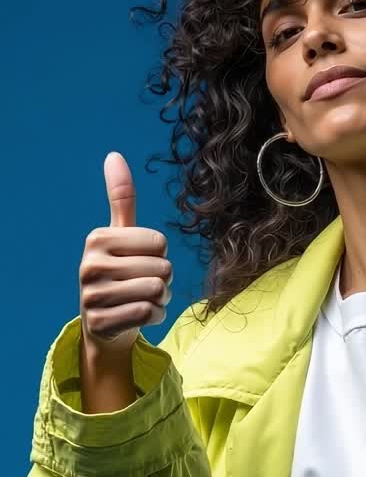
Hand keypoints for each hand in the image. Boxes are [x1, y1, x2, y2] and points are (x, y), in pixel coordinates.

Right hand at [79, 152, 173, 355]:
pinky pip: (150, 314)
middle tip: (143, 285)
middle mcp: (89, 265)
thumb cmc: (119, 272)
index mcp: (97, 239)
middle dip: (164, 280)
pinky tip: (137, 316)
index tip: (140, 261)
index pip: (160, 241)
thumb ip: (120, 198)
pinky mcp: (100, 322)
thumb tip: (114, 155)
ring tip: (142, 300)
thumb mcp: (120, 234)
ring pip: (157, 290)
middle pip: (162, 267)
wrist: (104, 322)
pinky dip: (154, 317)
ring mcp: (92, 296)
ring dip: (160, 299)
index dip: (160, 254)